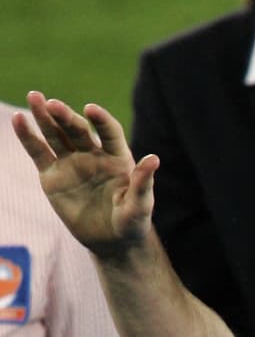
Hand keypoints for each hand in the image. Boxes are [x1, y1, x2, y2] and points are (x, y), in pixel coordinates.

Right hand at [12, 92, 157, 259]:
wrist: (111, 240)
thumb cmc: (131, 221)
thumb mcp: (140, 204)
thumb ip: (143, 182)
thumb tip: (154, 159)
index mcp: (118, 157)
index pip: (109, 132)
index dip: (101, 120)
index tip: (91, 109)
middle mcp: (94, 155)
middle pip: (78, 130)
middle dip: (65, 116)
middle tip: (51, 103)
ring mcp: (72, 163)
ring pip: (57, 135)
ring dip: (44, 117)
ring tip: (34, 96)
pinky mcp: (53, 175)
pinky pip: (39, 152)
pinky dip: (28, 137)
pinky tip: (18, 120)